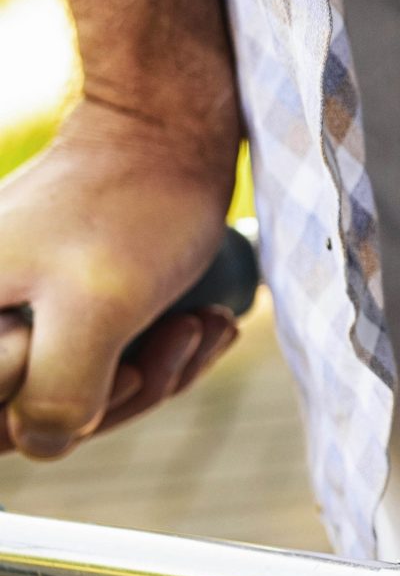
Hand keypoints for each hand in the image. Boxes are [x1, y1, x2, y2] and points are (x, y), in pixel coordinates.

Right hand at [0, 98, 242, 458]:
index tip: (124, 367)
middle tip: (179, 339)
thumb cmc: (132, 209)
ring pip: (74, 387)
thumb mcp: (98, 311)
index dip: (59, 410)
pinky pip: (97, 356)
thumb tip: (45, 442)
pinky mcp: (51, 304)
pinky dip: (155, 351)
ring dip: (153, 370)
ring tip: (202, 324)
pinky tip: (203, 323)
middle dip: (123, 393)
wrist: (168, 132)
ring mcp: (8, 310)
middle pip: (32, 412)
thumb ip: (57, 394)